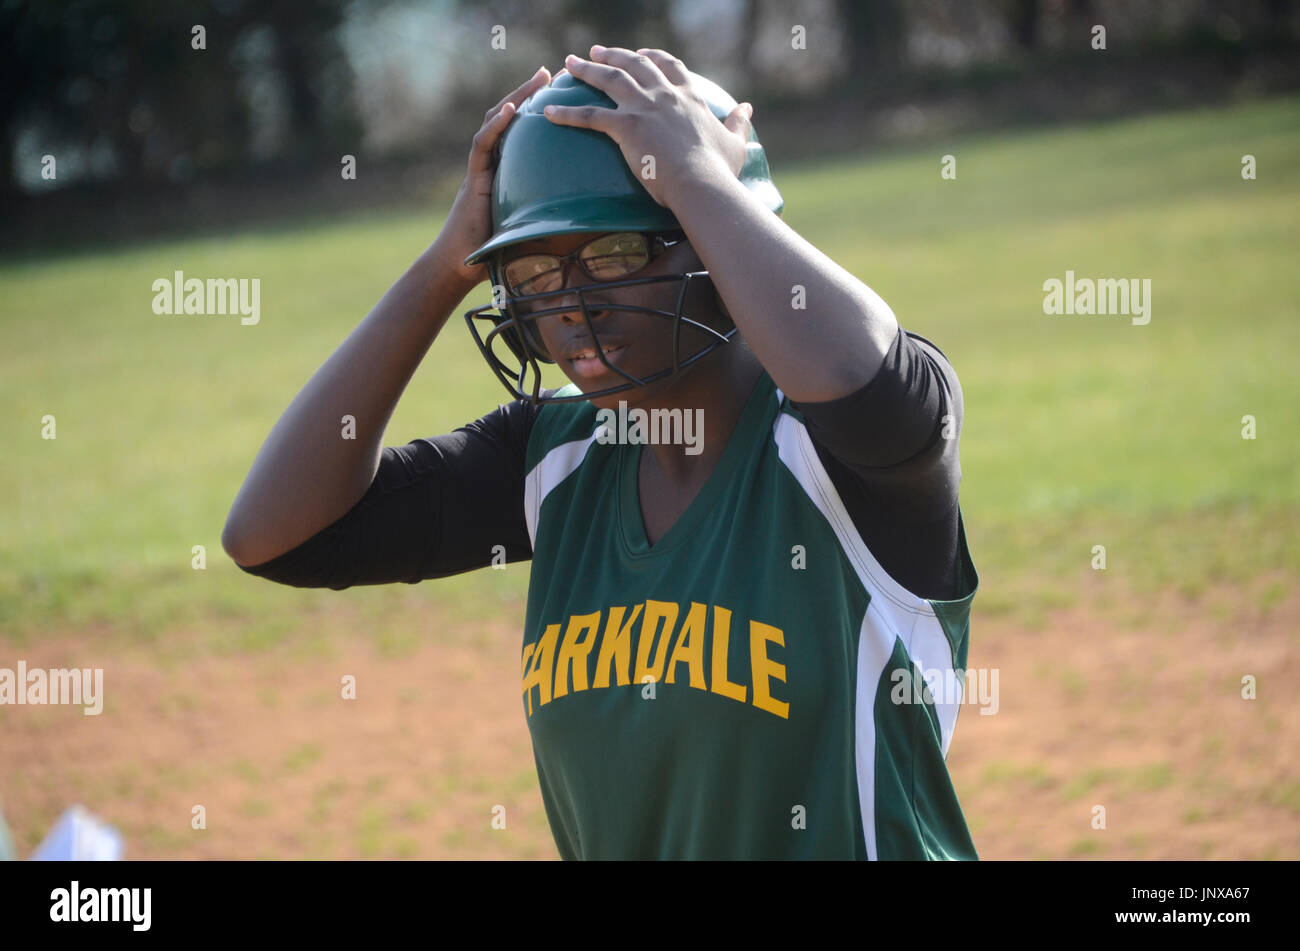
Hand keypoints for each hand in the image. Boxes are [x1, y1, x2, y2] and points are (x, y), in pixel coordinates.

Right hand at [435, 66, 558, 287]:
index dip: (541, 110)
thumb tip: (592, 226)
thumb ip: (554, 220)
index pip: (523, 131)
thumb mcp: (534, 230)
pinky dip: (495, 125)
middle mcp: (493, 162)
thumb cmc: (498, 253)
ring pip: (495, 121)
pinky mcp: (472, 178)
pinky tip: (510, 109)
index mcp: (507, 170)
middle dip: (530, 91)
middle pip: (511, 116)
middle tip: (552, 72)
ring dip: (516, 96)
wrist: (461, 266)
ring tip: (537, 78)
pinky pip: (482, 145)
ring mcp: (481, 167)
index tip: (562, 91)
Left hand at [542, 46, 752, 209]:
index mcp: (689, 97)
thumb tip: (748, 107)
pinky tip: (547, 111)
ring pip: (609, 79)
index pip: (669, 67)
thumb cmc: (720, 171)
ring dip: (587, 69)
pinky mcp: (626, 126)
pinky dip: (566, 112)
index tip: (642, 54)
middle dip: (614, 55)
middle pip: (635, 65)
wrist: (702, 184)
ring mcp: (644, 107)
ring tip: (570, 63)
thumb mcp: (735, 143)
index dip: (654, 58)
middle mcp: (665, 95)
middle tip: (596, 51)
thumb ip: (739, 122)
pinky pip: (589, 116)